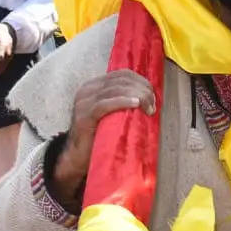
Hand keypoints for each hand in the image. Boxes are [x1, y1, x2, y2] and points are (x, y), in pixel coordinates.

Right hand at [49, 70, 157, 206]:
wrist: (77, 156)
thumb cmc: (100, 135)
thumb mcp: (112, 112)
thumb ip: (123, 100)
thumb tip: (149, 96)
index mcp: (94, 85)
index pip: (122, 74)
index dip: (141, 81)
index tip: (152, 94)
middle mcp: (87, 90)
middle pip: (121, 81)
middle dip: (142, 89)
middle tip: (153, 104)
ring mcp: (84, 102)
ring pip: (116, 90)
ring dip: (138, 96)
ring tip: (149, 108)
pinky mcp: (84, 116)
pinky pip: (105, 104)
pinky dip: (123, 102)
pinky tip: (136, 104)